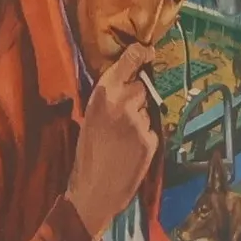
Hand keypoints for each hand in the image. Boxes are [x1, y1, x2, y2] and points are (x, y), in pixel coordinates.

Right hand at [66, 42, 160, 237]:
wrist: (94, 189)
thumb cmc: (87, 152)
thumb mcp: (91, 116)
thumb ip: (109, 97)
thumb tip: (129, 79)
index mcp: (103, 93)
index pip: (130, 61)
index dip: (141, 54)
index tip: (148, 51)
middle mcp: (123, 102)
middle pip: (143, 86)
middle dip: (137, 97)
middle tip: (122, 117)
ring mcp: (139, 121)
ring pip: (148, 109)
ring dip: (141, 119)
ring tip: (123, 139)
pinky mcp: (151, 139)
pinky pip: (153, 129)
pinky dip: (146, 137)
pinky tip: (131, 150)